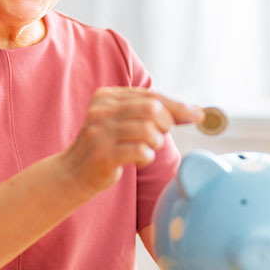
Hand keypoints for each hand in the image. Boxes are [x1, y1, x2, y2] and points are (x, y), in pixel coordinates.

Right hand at [63, 87, 201, 193]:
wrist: (72, 174)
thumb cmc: (106, 147)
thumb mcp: (122, 122)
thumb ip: (150, 112)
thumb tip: (194, 111)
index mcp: (107, 96)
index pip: (151, 96)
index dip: (177, 106)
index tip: (198, 115)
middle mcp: (101, 110)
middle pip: (152, 109)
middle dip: (165, 124)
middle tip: (157, 137)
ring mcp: (100, 132)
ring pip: (149, 130)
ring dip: (155, 143)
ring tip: (146, 150)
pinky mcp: (102, 155)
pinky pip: (141, 151)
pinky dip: (147, 157)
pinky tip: (138, 161)